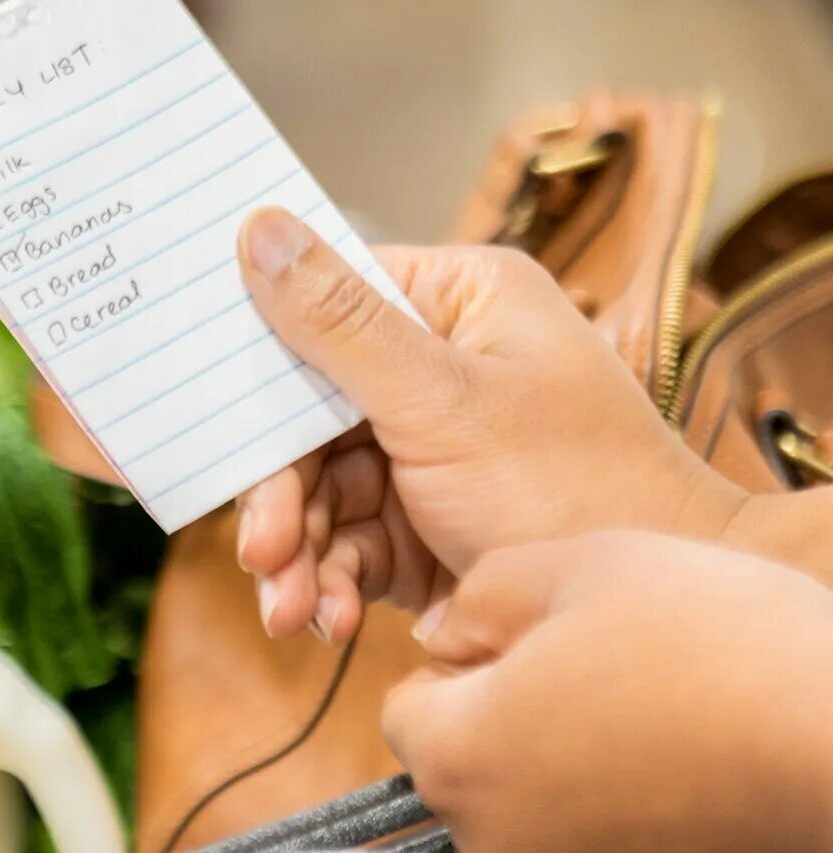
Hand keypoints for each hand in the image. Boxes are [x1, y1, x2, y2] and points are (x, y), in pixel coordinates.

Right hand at [230, 207, 746, 641]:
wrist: (644, 625)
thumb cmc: (576, 487)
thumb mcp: (443, 401)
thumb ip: (339, 325)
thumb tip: (257, 227)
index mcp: (458, 304)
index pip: (324, 305)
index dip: (260, 359)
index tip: (208, 409)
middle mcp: (438, 367)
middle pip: (307, 414)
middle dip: (280, 494)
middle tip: (261, 549)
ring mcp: (427, 451)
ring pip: (316, 490)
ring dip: (295, 553)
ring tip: (289, 610)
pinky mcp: (420, 525)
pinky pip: (342, 543)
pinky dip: (326, 582)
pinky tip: (324, 619)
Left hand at [384, 531, 832, 852]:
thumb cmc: (731, 659)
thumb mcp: (584, 565)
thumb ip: (480, 594)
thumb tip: (440, 630)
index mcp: (457, 757)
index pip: (406, 706)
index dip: (469, 663)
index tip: (536, 644)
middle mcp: (490, 848)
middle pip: (467, 768)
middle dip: (515, 721)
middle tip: (610, 673)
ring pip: (532, 820)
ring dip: (571, 776)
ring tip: (661, 724)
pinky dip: (624, 830)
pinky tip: (688, 780)